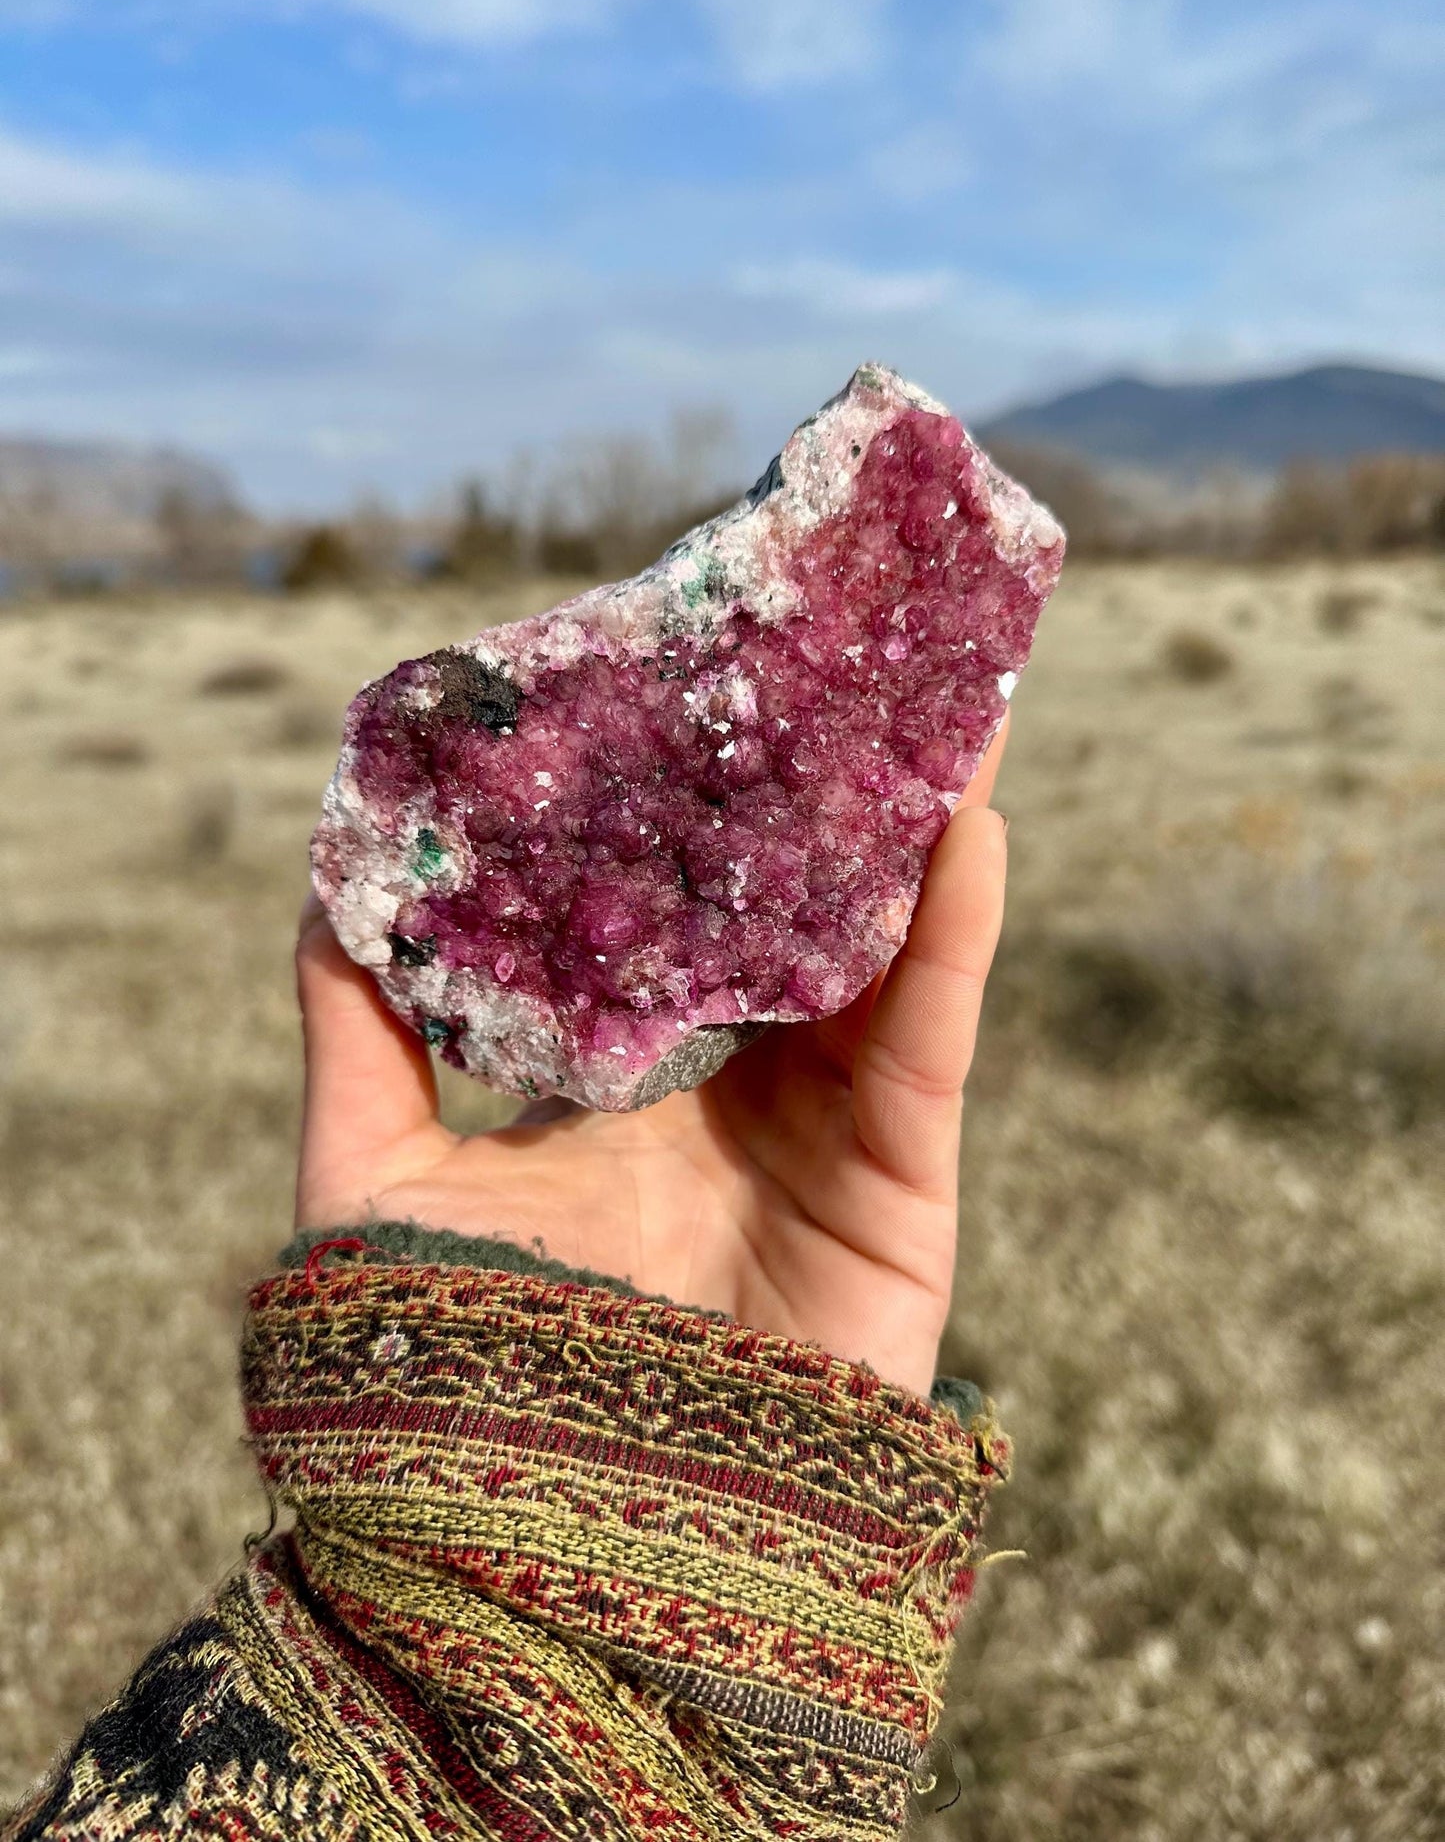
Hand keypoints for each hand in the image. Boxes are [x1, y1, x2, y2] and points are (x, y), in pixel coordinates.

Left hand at [295, 720, 1008, 1398]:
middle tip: (852, 657)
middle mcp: (746, 1096)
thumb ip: (354, 1041)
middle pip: (805, 916)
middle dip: (834, 798)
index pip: (684, 917)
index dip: (701, 811)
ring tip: (947, 697)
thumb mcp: (375, 1187)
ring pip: (889, 952)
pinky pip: (932, 1040)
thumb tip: (326, 881)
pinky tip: (968, 825)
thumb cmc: (469, 1381)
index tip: (705, 685)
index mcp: (638, 1084)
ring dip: (922, 830)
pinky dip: (953, 937)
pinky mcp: (905, 1189)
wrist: (579, 1562)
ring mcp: (832, 1135)